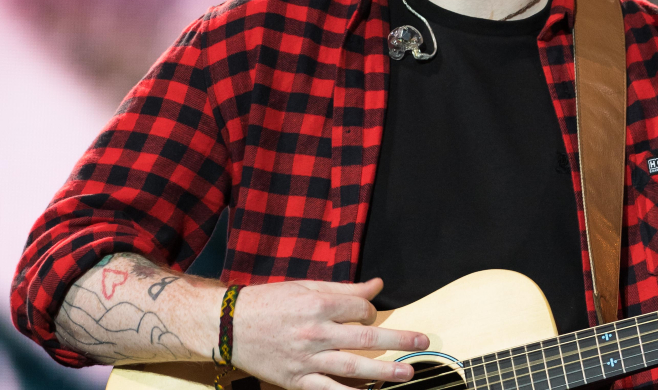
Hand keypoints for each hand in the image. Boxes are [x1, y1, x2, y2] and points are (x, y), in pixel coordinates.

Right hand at [232, 278, 429, 389]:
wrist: (226, 326)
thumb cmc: (268, 303)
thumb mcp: (306, 286)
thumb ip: (345, 289)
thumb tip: (378, 285)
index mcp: (318, 304)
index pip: (362, 310)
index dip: (373, 311)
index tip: (371, 315)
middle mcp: (315, 333)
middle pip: (366, 338)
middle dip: (398, 340)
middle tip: (423, 343)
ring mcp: (306, 360)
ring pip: (352, 368)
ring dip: (383, 372)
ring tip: (406, 374)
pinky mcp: (295, 381)